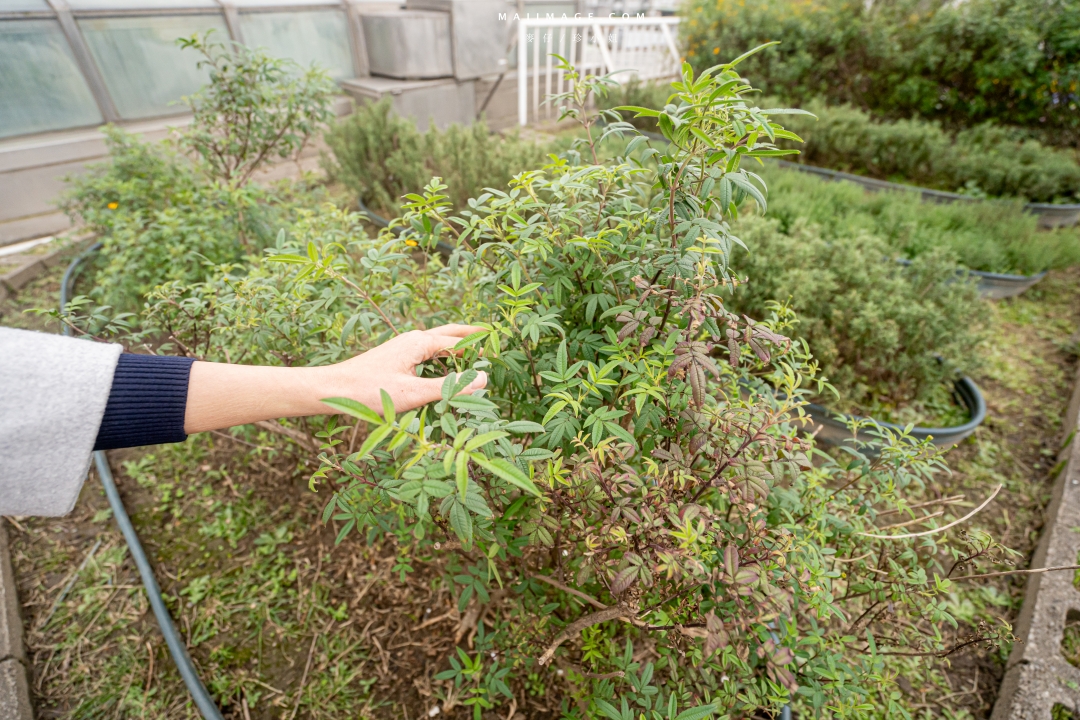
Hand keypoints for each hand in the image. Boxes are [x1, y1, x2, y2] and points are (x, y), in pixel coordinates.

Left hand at [184, 324, 486, 432]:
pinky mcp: (393, 359)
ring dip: (455, 346)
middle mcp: (412, 339)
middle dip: (470, 335)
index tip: (502, 348)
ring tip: (473, 352)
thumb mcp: (415, 393)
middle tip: (491, 335)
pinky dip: (441, 357)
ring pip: (436, 343)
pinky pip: (425, 353)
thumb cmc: (370, 392)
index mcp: (419, 342)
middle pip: (449, 334)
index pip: (460, 342)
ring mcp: (401, 348)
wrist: (330, 390)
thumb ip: (451, 386)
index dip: (481, 345)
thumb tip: (484, 377)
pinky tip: (441, 369)